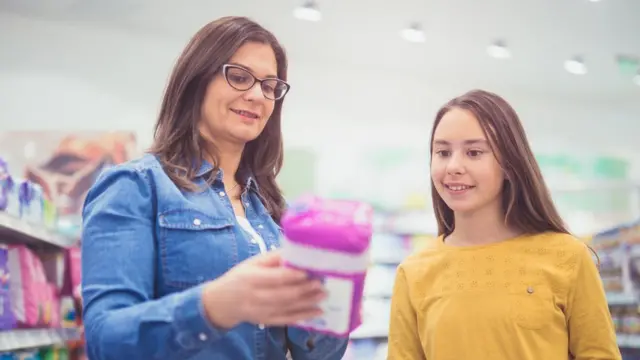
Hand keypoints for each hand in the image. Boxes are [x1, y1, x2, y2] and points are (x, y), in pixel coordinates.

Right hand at [202, 251, 325, 328]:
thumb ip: (273, 257)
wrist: (222, 303)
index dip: (293, 276)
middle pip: (284, 294)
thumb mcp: (252, 263)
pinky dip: (303, 317)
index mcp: (252, 278)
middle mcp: (256, 297)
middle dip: (305, 290)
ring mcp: (261, 311)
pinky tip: (317, 312)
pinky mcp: (266, 321)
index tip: (309, 272)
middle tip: (322, 284)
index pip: (275, 278)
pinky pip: (287, 320)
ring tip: (324, 296)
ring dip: (308, 303)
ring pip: (288, 308)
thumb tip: (295, 250)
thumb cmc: (239, 277)